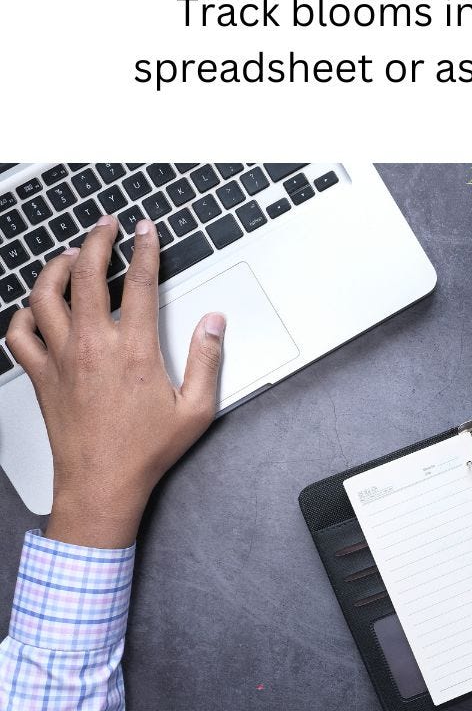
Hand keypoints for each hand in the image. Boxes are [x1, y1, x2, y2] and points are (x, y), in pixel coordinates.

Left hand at [6, 215, 225, 548]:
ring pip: (44, 295)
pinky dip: (24, 313)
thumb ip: (207, 360)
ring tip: (69, 254)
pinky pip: (19, 333)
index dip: (144, 249)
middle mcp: (92, 346)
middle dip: (96, 241)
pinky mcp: (40, 375)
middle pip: (85, 274)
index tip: (146, 230)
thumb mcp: (196, 409)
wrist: (101, 484)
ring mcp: (60, 358)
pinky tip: (36, 308)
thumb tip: (213, 323)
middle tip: (106, 226)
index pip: (138, 282)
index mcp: (133, 350)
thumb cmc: (147, 451)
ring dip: (55, 266)